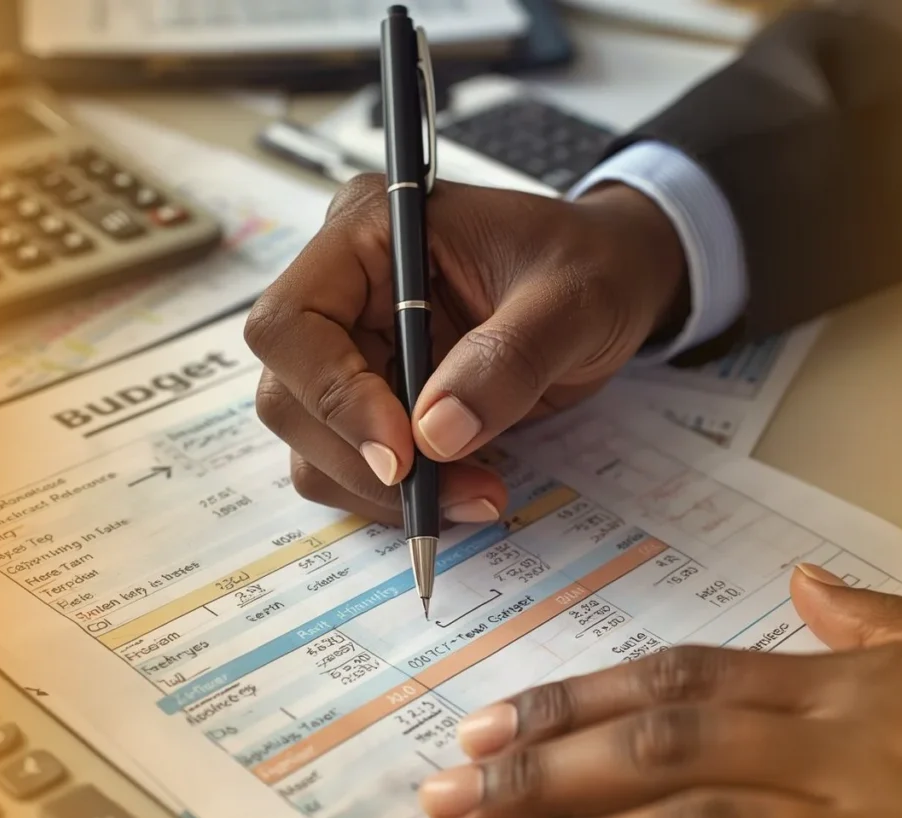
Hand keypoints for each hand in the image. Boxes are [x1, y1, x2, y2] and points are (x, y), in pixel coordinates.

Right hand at [245, 175, 684, 524]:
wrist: (611, 285)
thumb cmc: (591, 267)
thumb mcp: (573, 300)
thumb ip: (507, 359)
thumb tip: (435, 435)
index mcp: (369, 235)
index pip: (292, 322)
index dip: (333, 395)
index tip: (403, 454)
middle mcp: (345, 293)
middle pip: (290, 397)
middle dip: (366, 461)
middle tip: (459, 491)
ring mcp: (355, 351)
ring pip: (314, 445)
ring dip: (385, 492)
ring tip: (480, 493)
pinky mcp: (377, 401)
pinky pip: (353, 467)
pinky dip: (400, 497)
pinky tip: (466, 490)